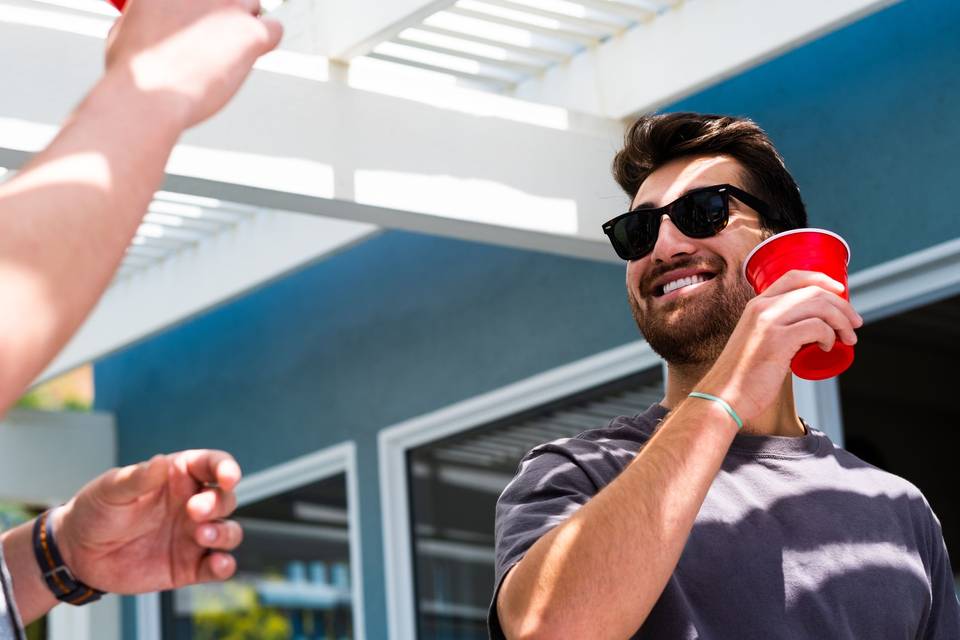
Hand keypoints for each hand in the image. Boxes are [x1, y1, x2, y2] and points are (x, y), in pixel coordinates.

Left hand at [52, 450, 243, 593]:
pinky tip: (218, 564)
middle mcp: (193, 504)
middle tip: (195, 512)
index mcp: (179, 477)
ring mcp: (193, 536)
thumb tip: (160, 463)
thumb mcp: (110, 489)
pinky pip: (218, 566)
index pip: (214, 465)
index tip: (228, 478)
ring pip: (229, 532)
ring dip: (225, 534)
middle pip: (226, 499)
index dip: (228, 468)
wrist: (77, 554)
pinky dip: (225, 566)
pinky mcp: (189, 566)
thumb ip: (137, 478)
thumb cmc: (95, 511)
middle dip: (218, 503)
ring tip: (202, 536)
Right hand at [104, 0, 282, 127]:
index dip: (204, 6)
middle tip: (216, 36)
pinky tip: (253, 53)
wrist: (148, 95)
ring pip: (254, 4)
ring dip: (246, 24)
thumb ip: (145, 16)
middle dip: (225, 12)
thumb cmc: (135, 73)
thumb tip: (149, 21)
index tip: (201, 20)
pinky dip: (268, 39)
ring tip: (230, 49)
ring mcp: (229, 6)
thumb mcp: (125, 28)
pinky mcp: (251, 32)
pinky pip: (275, 28)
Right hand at [699, 270, 862, 423]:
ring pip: (820, 306)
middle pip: (813, 291)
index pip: (794, 276)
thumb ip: (775, 333)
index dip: (822, 279)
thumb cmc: (742, 377)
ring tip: (848, 339)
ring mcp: (768, 322)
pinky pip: (817, 328)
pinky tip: (828, 347)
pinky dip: (830, 336)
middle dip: (842, 306)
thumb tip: (806, 336)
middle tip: (854, 325)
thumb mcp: (756, 342)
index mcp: (756, 305)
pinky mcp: (777, 340)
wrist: (724, 396)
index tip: (840, 292)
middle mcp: (761, 307)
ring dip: (842, 321)